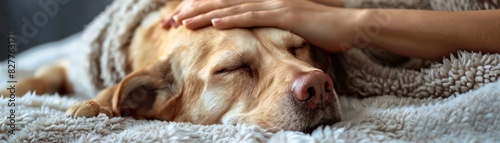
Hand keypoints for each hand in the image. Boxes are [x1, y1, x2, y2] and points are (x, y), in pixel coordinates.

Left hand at [162, 0, 356, 51]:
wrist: (349, 25)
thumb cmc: (323, 29)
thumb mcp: (292, 26)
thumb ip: (272, 25)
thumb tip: (255, 34)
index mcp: (265, 1)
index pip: (227, 4)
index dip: (202, 9)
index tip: (180, 19)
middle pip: (222, 3)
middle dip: (193, 11)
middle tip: (170, 20)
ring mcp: (274, 4)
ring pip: (232, 9)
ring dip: (205, 15)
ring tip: (181, 22)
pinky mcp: (284, 15)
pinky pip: (252, 17)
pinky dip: (231, 20)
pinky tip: (213, 23)